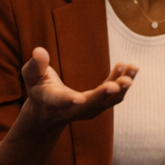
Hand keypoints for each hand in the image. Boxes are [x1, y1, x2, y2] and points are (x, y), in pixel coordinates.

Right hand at [22, 47, 136, 126]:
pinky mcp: (100, 104)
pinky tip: (128, 66)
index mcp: (53, 101)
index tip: (78, 99)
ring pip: (109, 101)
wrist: (48, 113)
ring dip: (122, 86)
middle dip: (105, 94)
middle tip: (118, 84)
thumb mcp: (32, 77)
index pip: (61, 101)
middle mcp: (74, 109)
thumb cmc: (38, 89)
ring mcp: (89, 109)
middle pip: (92, 104)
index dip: (69, 101)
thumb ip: (35, 65)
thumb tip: (39, 51)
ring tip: (133, 69)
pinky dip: (122, 81)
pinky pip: (115, 94)